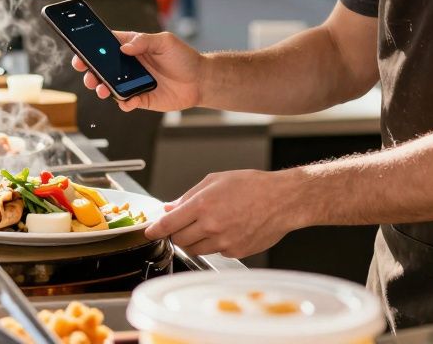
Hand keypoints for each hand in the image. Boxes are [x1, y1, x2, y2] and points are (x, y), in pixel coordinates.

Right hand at [73, 30, 203, 111]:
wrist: (200, 80)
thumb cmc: (183, 57)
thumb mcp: (164, 42)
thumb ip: (144, 41)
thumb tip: (124, 47)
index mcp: (132, 48)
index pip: (106, 46)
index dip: (91, 49)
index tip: (80, 52)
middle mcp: (129, 66)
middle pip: (102, 68)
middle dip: (90, 71)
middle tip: (87, 74)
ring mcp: (133, 83)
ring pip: (110, 86)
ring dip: (102, 88)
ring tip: (101, 88)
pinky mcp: (141, 98)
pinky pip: (126, 102)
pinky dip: (123, 103)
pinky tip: (126, 101)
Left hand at [146, 169, 302, 259]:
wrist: (282, 200)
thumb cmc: (252, 186)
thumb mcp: (215, 181)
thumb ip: (188, 196)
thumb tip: (170, 207)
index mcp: (203, 205)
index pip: (169, 224)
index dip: (155, 230)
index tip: (149, 232)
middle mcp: (212, 226)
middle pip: (179, 240)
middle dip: (176, 233)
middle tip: (184, 224)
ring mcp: (224, 241)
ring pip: (195, 249)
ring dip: (194, 240)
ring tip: (208, 225)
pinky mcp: (236, 251)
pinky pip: (215, 252)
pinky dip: (214, 244)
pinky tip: (226, 230)